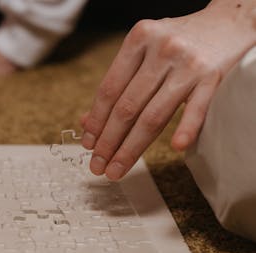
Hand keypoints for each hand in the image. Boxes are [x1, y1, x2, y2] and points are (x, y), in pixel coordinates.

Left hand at [80, 0, 255, 179]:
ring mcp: (188, 64)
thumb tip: (87, 123)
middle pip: (127, 107)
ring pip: (153, 115)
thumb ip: (118, 84)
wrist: (229, 22)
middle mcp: (161, 50)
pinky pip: (198, 108)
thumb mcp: (143, 52)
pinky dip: (186, 128)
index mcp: (138, 40)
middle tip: (98, 165)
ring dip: (131, 148)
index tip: (87, 144)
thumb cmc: (178, 42)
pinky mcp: (213, 77)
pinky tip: (174, 148)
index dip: (96, 121)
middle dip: (108, 141)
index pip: (109, 90)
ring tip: (116, 169)